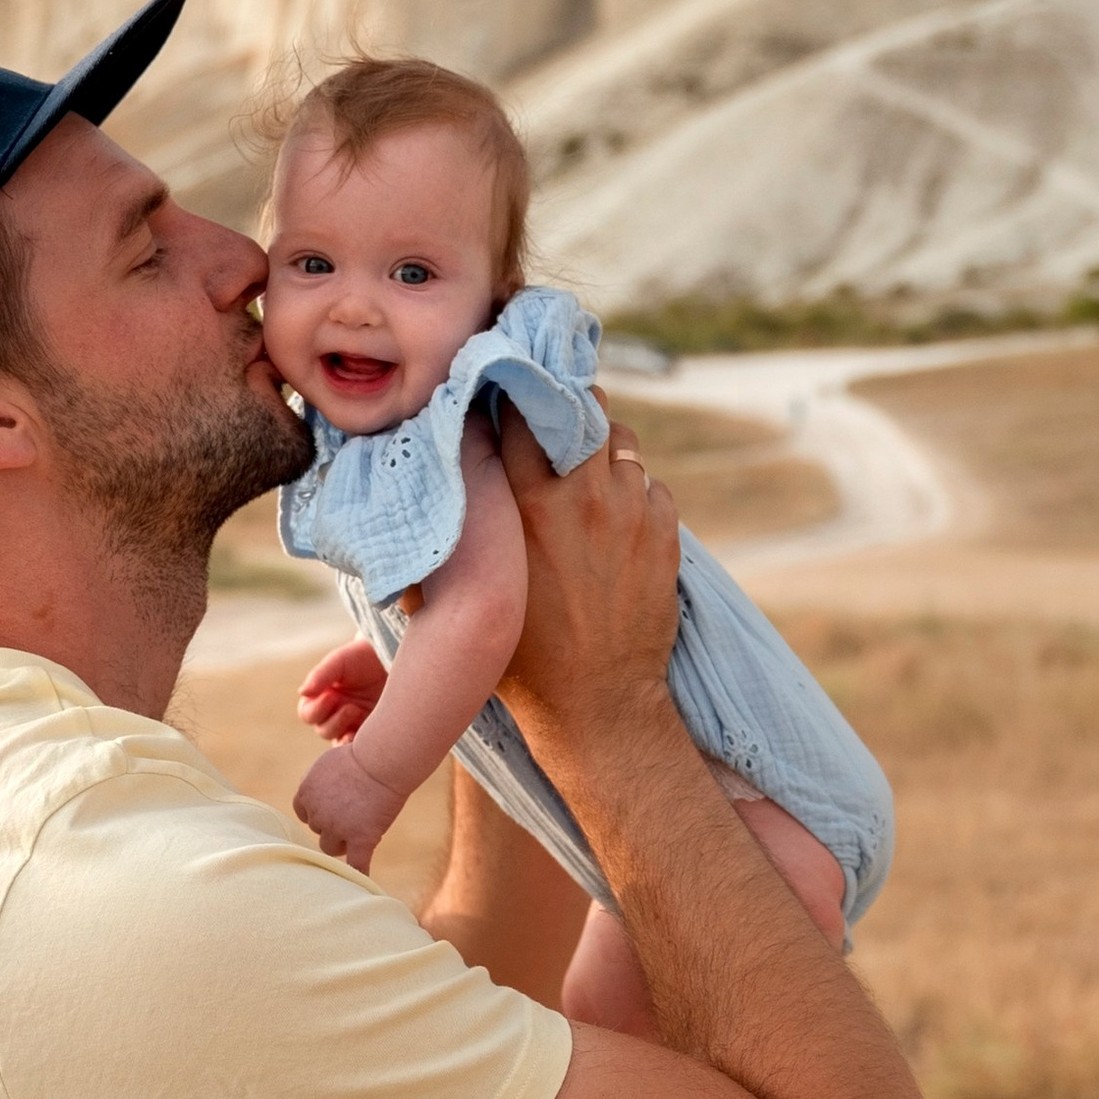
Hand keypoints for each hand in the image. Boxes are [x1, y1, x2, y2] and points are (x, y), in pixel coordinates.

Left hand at [293, 739, 408, 871]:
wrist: (382, 760)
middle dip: (333, 823)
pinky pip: (357, 864)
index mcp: (305, 794)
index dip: (320, 811)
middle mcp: (317, 814)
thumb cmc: (359, 756)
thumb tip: (318, 794)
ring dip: (342, 841)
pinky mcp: (361, 839)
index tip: (335, 805)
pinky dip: (359, 874)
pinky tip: (362, 884)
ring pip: (330, 847)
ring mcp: (338, 829)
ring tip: (362, 827)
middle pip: (318, 829)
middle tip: (356, 809)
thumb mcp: (326, 765)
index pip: (304, 813)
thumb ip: (317, 783)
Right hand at [296, 638, 388, 741]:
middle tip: (352, 707)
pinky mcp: (368, 732)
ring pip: (337, 742)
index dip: (317, 708)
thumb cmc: (361, 658)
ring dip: (344, 733)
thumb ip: (320, 675)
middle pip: (322, 730)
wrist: (390, 660)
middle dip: (335, 721)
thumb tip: (302, 692)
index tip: (332, 695)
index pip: (308, 714)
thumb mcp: (339, 661)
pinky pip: (356, 748)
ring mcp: (351, 725)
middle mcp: (333, 713)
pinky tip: (361, 738)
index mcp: (320, 697)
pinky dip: (355, 746)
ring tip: (358, 713)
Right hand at [491, 408, 681, 774]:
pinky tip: (612, 518)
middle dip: (562, 406)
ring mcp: (631, 510)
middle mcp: (583, 495)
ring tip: (581, 473)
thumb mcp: (473, 587)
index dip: (510, 394)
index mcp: (527, 504)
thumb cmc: (522, 657)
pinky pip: (650, 483)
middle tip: (547, 420)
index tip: (502, 394)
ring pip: (620, 439)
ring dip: (599, 447)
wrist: (598, 704)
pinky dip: (632, 490)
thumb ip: (460, 529)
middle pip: (578, 405)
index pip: (519, 409)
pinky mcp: (666, 532)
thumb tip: (432, 486)